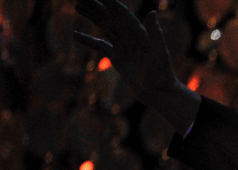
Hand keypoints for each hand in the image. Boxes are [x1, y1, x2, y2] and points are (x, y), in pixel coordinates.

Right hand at [73, 0, 199, 133]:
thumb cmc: (162, 73)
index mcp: (139, 32)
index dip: (110, 3)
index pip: (122, 13)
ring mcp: (123, 47)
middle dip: (96, 6)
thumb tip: (152, 12)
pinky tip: (75, 34)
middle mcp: (130, 37)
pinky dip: (88, 40)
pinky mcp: (117, 59)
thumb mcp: (158, 52)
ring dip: (92, 16)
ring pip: (104, 27)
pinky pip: (100, 46)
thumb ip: (154, 32)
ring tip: (77, 6)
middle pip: (110, 17)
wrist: (159, 93)